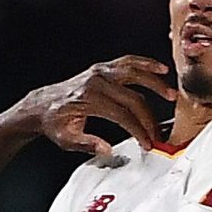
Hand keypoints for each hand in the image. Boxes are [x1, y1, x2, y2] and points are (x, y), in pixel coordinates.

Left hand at [24, 56, 175, 160]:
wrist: (42, 105)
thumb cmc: (54, 122)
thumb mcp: (66, 139)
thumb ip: (87, 144)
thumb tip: (106, 149)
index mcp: (87, 99)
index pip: (122, 115)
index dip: (138, 130)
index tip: (147, 142)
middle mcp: (95, 82)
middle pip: (132, 98)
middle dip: (149, 117)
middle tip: (158, 132)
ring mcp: (100, 72)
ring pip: (134, 73)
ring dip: (155, 83)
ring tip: (170, 94)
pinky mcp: (103, 68)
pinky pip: (128, 62)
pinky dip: (145, 63)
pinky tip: (159, 68)